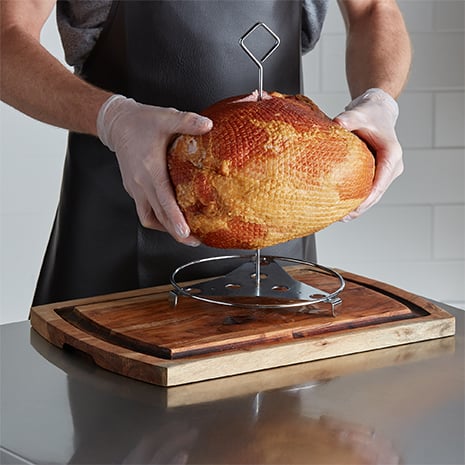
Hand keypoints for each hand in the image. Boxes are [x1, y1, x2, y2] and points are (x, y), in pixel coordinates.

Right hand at [97, 95, 212, 245]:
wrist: (117, 123)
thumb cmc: (141, 121)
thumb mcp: (166, 118)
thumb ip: (187, 121)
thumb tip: (209, 125)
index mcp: (150, 169)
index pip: (163, 200)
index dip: (175, 218)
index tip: (186, 233)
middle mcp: (140, 183)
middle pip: (158, 216)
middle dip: (176, 232)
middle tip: (194, 240)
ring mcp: (135, 188)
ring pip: (149, 217)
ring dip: (165, 228)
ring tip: (184, 234)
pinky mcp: (132, 189)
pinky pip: (145, 210)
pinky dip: (158, 218)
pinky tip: (170, 219)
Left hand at [334, 88, 402, 220]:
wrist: (377, 111)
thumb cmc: (370, 113)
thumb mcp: (359, 113)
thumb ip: (349, 118)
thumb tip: (336, 124)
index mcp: (391, 154)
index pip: (381, 180)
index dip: (369, 196)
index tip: (355, 208)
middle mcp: (392, 166)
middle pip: (377, 193)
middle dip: (361, 207)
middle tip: (341, 217)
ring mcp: (386, 172)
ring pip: (373, 195)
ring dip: (358, 207)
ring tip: (340, 217)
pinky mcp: (378, 174)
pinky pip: (368, 190)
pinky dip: (357, 200)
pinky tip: (342, 209)